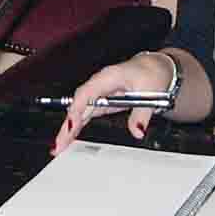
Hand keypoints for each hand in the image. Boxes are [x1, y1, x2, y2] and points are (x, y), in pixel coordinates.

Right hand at [51, 52, 172, 154]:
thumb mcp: (152, 92)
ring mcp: (99, 94)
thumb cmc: (151, 74)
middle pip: (78, 105)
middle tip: (59, 145)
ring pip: (79, 112)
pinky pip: (85, 115)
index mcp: (108, 77)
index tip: (71, 125)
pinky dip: (77, 126)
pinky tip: (69, 138)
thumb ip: (142, 114)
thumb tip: (137, 131)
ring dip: (68, 129)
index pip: (86, 94)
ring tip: (59, 146)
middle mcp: (99, 85)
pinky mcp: (101, 102)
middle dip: (67, 125)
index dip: (77, 110)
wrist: (155, 68)